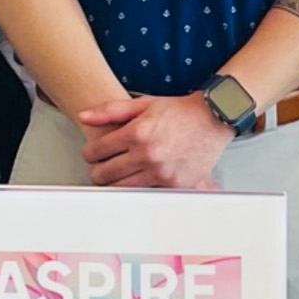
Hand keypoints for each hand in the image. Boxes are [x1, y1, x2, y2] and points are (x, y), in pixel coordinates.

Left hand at [76, 92, 231, 188]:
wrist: (214, 119)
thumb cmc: (180, 111)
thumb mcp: (144, 104)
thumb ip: (111, 110)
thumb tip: (84, 116)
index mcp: (137, 133)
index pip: (95, 151)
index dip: (89, 153)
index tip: (93, 153)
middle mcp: (147, 154)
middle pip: (103, 174)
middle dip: (98, 170)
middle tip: (102, 167)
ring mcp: (161, 172)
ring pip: (120, 188)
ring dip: (114, 183)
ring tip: (118, 174)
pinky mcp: (173, 185)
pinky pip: (144, 194)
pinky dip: (138, 189)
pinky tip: (138, 179)